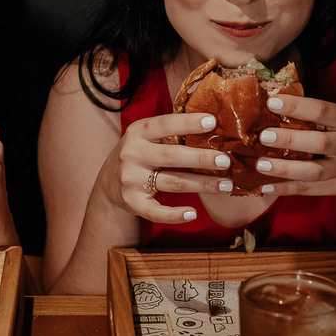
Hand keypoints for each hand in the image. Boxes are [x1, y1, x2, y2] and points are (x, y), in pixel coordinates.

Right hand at [96, 111, 234, 224]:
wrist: (107, 184)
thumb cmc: (138, 155)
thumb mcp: (145, 137)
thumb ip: (169, 131)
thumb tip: (212, 125)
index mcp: (138, 133)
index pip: (165, 124)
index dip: (188, 123)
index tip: (212, 121)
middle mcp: (132, 154)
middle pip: (172, 156)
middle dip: (201, 158)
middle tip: (226, 160)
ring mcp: (131, 179)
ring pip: (174, 182)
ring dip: (203, 185)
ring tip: (227, 185)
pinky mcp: (132, 202)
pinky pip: (156, 211)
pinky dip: (175, 214)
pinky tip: (193, 213)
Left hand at [250, 93, 335, 195]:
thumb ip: (309, 114)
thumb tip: (268, 106)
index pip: (322, 111)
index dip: (296, 106)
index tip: (271, 103)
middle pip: (320, 143)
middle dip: (290, 140)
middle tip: (263, 136)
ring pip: (314, 172)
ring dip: (285, 169)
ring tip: (260, 165)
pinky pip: (309, 189)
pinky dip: (285, 188)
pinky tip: (265, 186)